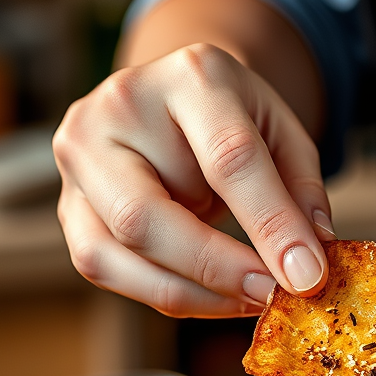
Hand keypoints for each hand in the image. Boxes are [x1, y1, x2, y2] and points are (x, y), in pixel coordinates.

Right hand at [53, 44, 333, 317]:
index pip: (229, 159)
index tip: (306, 276)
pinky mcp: (68, 205)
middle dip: (217, 269)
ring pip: (118, 250)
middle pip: (147, 213)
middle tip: (271, 297)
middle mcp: (117, 109)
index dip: (270, 225)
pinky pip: (106, 267)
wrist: (173, 99)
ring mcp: (80, 157)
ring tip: (245, 299)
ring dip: (190, 291)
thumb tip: (307, 263)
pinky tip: (211, 296)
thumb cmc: (232, 119)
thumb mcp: (282, 132)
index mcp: (189, 75)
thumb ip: (300, 192)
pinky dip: (164, 292)